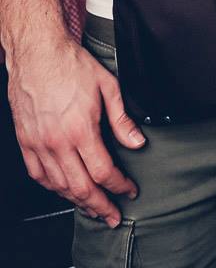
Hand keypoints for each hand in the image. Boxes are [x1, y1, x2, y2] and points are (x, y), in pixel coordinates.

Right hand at [8, 36, 144, 225]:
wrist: (37, 52)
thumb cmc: (71, 64)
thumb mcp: (107, 86)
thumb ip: (122, 119)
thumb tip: (137, 143)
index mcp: (80, 129)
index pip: (103, 171)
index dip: (119, 186)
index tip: (130, 191)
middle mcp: (57, 142)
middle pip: (81, 188)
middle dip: (101, 206)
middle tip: (113, 215)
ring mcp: (38, 144)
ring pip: (59, 186)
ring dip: (78, 201)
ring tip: (93, 207)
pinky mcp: (25, 142)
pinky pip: (39, 176)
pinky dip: (54, 188)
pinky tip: (65, 191)